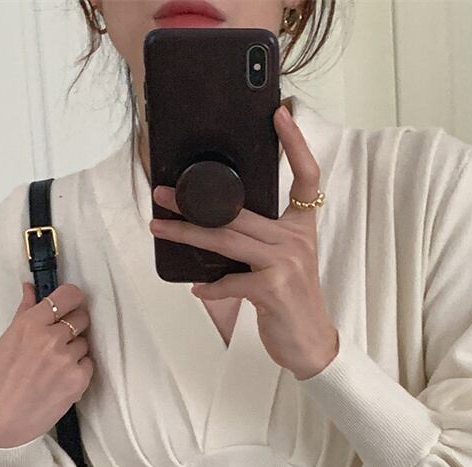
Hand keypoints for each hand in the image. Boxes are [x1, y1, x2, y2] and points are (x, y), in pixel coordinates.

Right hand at [0, 282, 94, 447]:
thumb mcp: (6, 342)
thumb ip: (24, 312)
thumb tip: (31, 289)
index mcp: (29, 325)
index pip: (66, 296)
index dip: (73, 297)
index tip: (72, 301)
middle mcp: (51, 339)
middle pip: (82, 317)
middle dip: (74, 324)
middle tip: (60, 338)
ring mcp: (67, 360)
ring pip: (84, 343)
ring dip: (74, 350)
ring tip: (54, 365)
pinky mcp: (78, 381)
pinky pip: (88, 365)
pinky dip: (79, 370)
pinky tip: (60, 379)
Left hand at [148, 104, 338, 380]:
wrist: (311, 346)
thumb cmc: (291, 306)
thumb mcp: (282, 267)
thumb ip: (259, 245)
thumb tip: (214, 231)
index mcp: (301, 229)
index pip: (306, 177)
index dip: (296, 144)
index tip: (281, 114)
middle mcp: (295, 240)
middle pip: (239, 211)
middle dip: (195, 202)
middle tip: (163, 193)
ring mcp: (286, 263)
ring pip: (226, 239)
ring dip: (187, 234)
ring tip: (160, 227)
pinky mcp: (273, 288)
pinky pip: (230, 281)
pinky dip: (211, 287)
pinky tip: (199, 290)